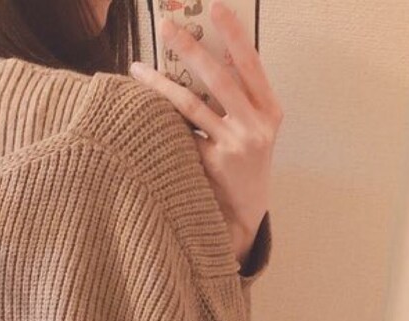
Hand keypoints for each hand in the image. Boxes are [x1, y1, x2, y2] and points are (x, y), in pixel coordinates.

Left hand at [130, 0, 282, 266]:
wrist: (245, 212)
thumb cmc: (245, 160)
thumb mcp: (254, 127)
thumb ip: (239, 96)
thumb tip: (203, 54)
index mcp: (270, 110)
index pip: (250, 63)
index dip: (233, 34)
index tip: (215, 6)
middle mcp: (256, 127)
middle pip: (219, 78)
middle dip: (191, 48)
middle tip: (167, 26)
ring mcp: (235, 147)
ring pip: (192, 105)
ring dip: (161, 83)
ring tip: (138, 69)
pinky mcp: (213, 166)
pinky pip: (181, 134)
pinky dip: (162, 119)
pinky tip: (142, 109)